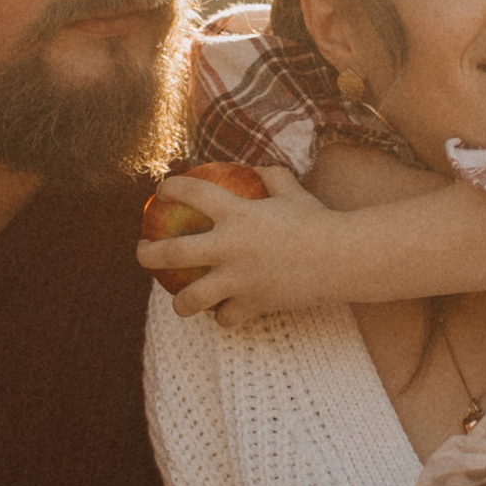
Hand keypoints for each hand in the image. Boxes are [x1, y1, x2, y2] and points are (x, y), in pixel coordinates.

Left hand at [137, 167, 340, 326]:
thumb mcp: (294, 191)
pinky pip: (227, 317)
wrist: (343, 258)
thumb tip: (261, 168)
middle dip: (148, 253)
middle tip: (142, 251)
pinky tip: (225, 313)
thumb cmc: (318, 220)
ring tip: (180, 302)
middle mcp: (229, 247)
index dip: (171, 188)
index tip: (161, 191)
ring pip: (191, 298)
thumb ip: (273, 177)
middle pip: (172, 253)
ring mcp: (238, 279)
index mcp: (236, 213)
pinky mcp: (253, 304)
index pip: (190, 192)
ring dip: (182, 302)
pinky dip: (225, 316)